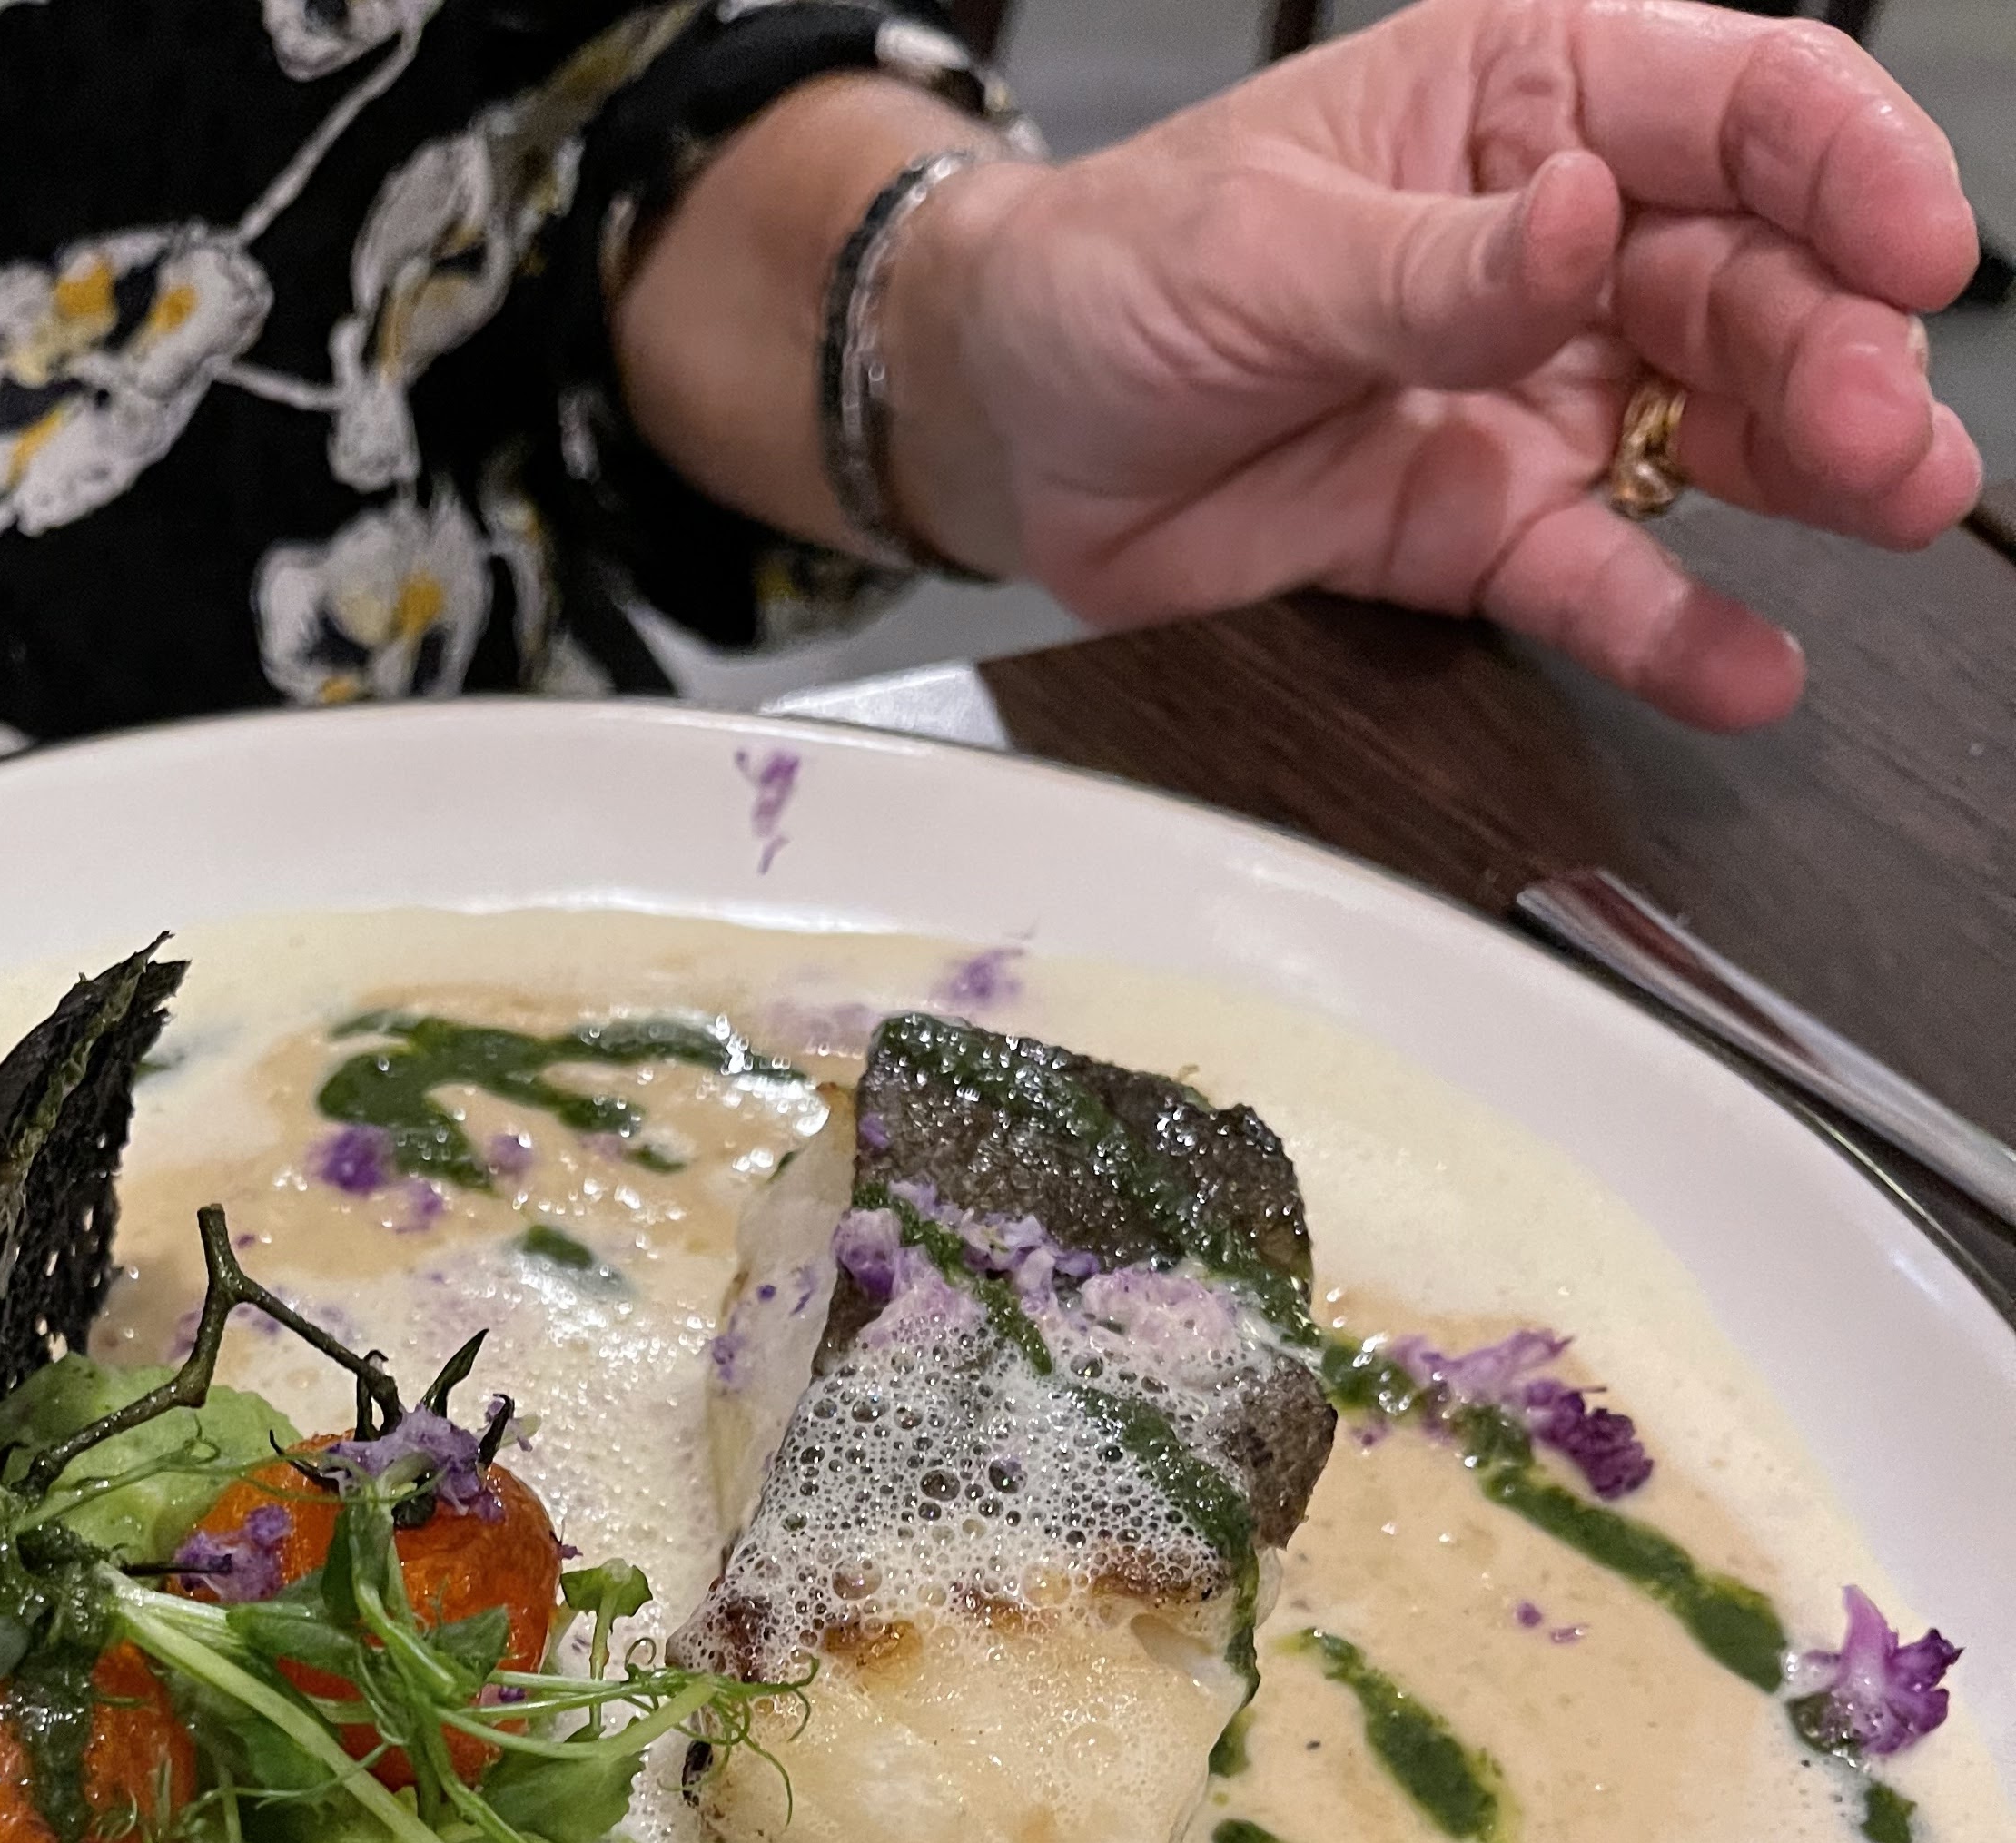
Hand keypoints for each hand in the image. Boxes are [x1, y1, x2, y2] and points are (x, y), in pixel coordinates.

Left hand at [885, 0, 1982, 729]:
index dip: (1846, 166)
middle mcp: (1557, 239)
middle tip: (1881, 432)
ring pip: (1710, 423)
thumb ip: (1437, 262)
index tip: (1917, 246)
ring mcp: (1531, 390)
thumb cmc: (1113, 278)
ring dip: (1811, 467)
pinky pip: (1600, 574)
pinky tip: (1748, 664)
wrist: (1005, 428)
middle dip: (1835, 348)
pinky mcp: (1480, 525)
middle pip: (1750, 279)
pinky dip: (1674, 624)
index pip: (1733, 104)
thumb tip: (1582, 225)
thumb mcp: (1264, 245)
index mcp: (1517, 100)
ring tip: (1890, 509)